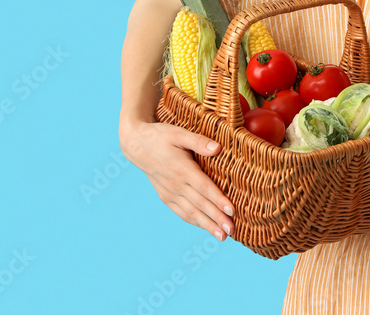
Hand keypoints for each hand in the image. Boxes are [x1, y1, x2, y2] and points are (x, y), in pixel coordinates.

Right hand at [120, 120, 234, 241]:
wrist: (137, 145)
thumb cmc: (161, 136)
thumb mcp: (179, 133)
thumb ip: (198, 141)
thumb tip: (217, 148)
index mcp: (182, 169)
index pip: (204, 188)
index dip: (218, 200)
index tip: (232, 211)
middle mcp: (176, 184)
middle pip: (200, 204)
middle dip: (217, 218)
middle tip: (231, 230)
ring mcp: (169, 192)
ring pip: (191, 212)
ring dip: (207, 225)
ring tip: (221, 236)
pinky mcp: (165, 196)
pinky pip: (181, 212)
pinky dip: (194, 221)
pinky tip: (205, 227)